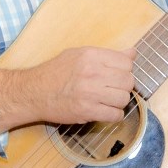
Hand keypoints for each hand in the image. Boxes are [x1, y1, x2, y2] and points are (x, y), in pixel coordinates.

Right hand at [0, 47, 134, 132]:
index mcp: (90, 55)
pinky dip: (113, 115)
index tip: (117, 74)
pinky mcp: (87, 111)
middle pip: (128, 80)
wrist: (34, 91)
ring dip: (118, 101)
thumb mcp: (78, 54)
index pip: (126, 61)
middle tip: (112, 88)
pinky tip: (104, 110)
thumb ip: (106, 54)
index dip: (125, 69)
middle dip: (123, 86)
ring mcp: (90, 92)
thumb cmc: (56, 71)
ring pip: (124, 98)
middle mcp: (92, 72)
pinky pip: (115, 115)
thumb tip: (132, 53)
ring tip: (107, 100)